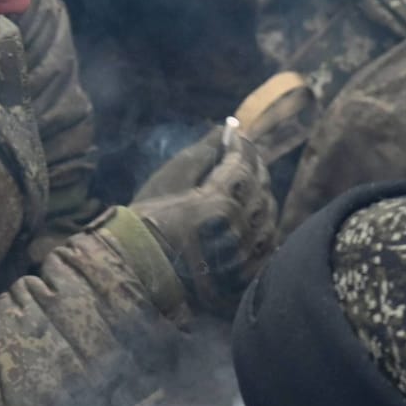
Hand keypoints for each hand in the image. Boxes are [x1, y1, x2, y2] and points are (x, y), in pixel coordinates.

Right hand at [129, 125, 276, 314]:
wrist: (138, 273)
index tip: (235, 134)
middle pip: (260, 190)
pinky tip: (251, 219)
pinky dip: (262, 229)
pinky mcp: (242, 277)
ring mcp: (241, 257)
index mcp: (216, 203)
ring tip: (249, 187)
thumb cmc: (148, 223)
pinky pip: (265, 248)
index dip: (241, 145)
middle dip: (254, 167)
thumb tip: (225, 129)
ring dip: (261, 198)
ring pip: (267, 219)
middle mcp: (234, 231)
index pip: (243, 165)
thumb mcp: (169, 180)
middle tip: (245, 155)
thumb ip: (202, 153)